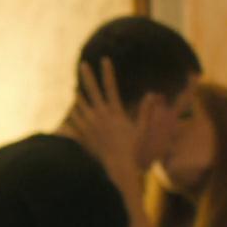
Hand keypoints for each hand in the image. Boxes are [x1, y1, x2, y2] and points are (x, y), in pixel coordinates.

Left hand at [67, 58, 152, 190]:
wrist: (117, 167)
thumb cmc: (132, 150)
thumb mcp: (141, 129)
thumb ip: (146, 111)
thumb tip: (151, 95)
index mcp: (114, 112)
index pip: (111, 86)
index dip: (107, 72)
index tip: (104, 59)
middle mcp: (100, 115)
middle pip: (91, 90)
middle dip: (87, 76)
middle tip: (83, 64)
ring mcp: (89, 124)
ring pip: (80, 104)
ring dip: (79, 95)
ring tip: (76, 88)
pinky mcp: (83, 134)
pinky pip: (75, 120)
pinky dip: (75, 114)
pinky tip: (75, 110)